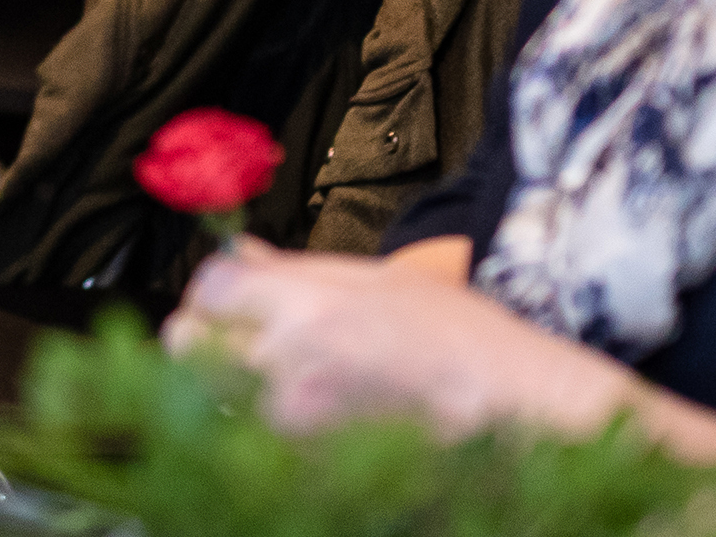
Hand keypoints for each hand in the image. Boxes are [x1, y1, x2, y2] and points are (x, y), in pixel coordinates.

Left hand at [174, 237, 611, 440]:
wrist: (526, 417)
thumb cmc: (469, 347)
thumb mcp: (385, 283)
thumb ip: (296, 270)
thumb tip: (236, 249)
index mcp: (310, 305)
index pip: (209, 287)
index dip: (214, 293)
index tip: (229, 302)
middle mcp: (293, 363)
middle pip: (190, 345)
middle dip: (203, 340)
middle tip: (237, 344)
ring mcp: (300, 424)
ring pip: (216, 399)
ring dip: (230, 389)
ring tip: (286, 385)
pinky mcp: (309, 467)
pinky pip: (255, 444)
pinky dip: (263, 433)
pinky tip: (308, 421)